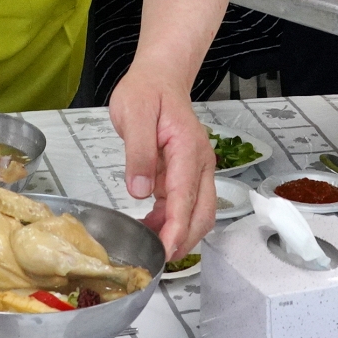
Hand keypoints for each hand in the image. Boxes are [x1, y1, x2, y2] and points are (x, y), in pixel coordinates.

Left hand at [109, 63, 214, 258]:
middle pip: (202, 213)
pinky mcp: (186, 173)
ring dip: (179, 233)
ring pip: (197, 212)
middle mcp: (199, 163)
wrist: (159, 77)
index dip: (176, 229)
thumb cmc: (147, 91)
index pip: (185, 198)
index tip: (165, 251)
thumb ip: (138, 153)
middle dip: (184, 240)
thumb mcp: (134, 114)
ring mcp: (195, 169)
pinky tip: (151, 228)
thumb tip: (140, 191)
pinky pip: (184, 204)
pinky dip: (172, 222)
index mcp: (188, 149)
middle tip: (157, 260)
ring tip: (149, 247)